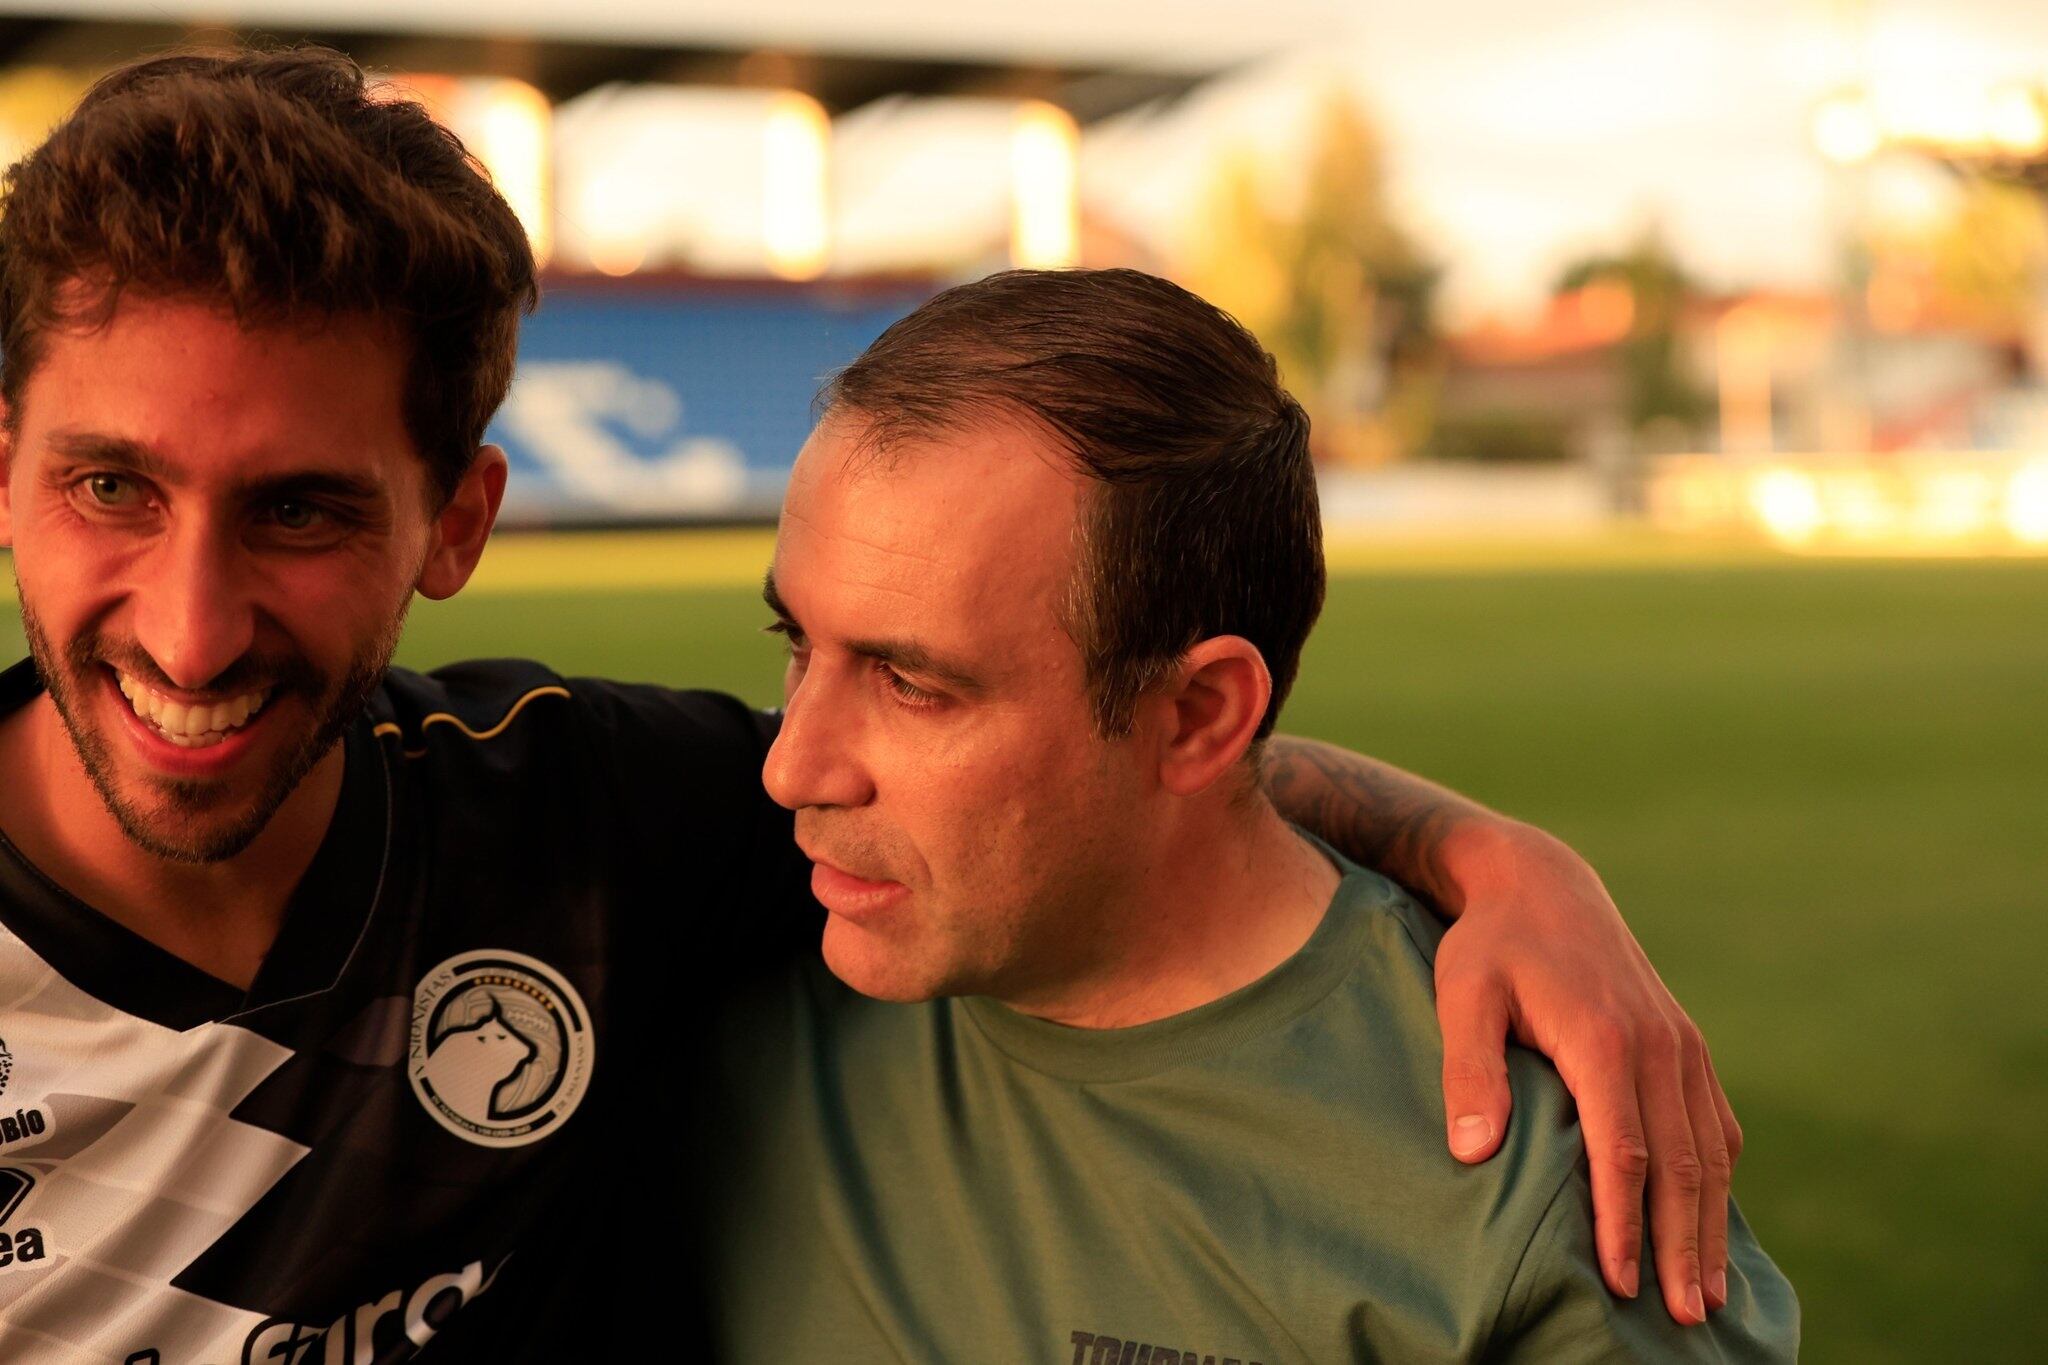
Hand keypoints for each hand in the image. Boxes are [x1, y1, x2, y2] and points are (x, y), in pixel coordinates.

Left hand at [1430, 818, 1739, 1326]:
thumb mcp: (1462, 994)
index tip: (1620, 1282)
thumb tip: (1472, 1150)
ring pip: (1710, 1150)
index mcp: (1607, 1040)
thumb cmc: (1489, 945)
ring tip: (1706, 1294)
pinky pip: (1715, 1122)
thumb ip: (1469, 1069)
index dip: (1625, 1223)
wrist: (1540, 882)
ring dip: (1709, 1225)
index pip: (1625, 1153)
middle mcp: (1659, 1045)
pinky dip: (1718, 1178)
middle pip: (1681, 1165)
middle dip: (1680, 1245)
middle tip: (1682, 1316)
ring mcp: (1681, 1044)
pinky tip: (1712, 1224)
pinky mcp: (1686, 1043)